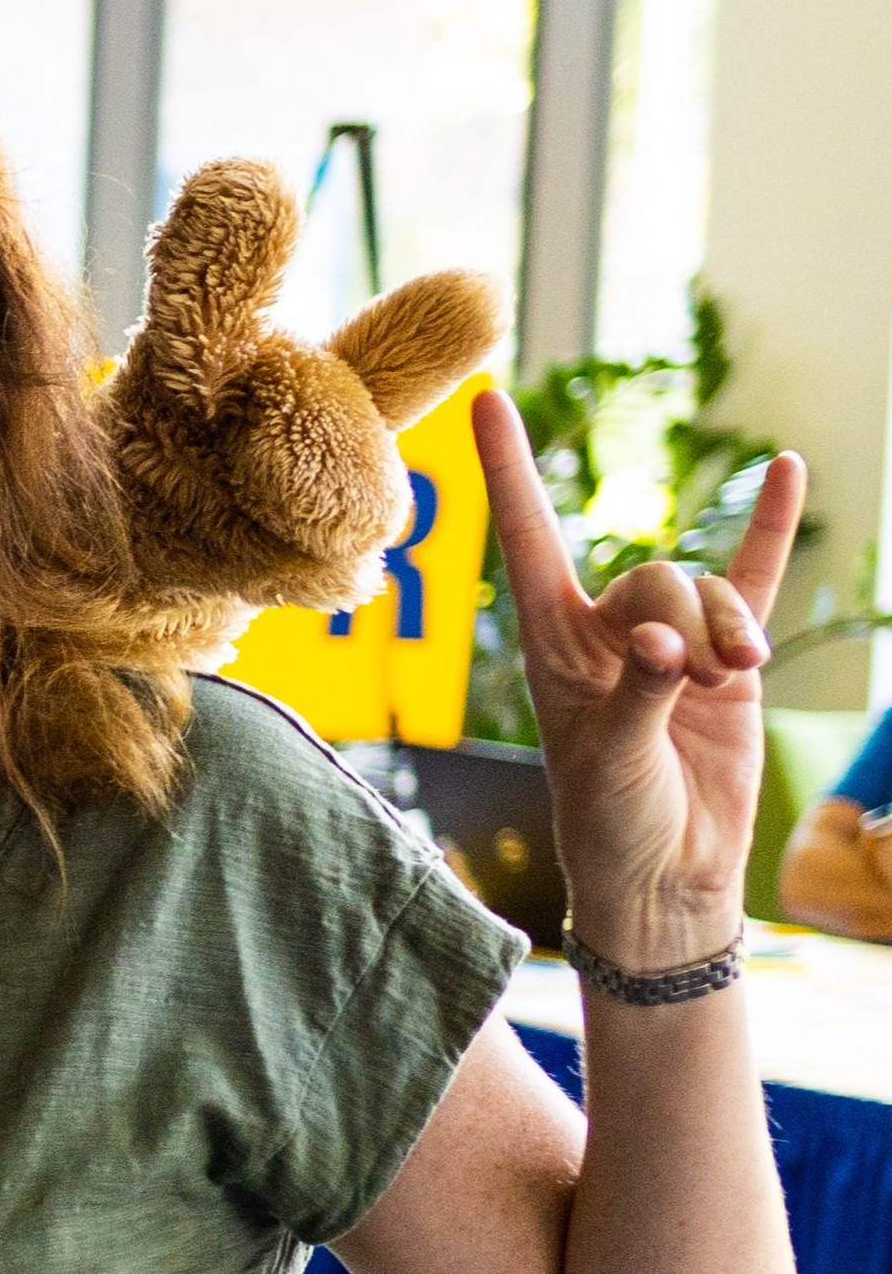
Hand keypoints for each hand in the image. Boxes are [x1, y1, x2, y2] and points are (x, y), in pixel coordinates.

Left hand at [486, 391, 800, 970]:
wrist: (668, 875)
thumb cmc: (613, 825)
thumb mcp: (607, 765)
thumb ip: (634, 697)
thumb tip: (661, 645)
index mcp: (552, 648)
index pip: (529, 540)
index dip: (510, 471)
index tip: (485, 399)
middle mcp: (606, 634)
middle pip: (652, 577)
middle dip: (682, 622)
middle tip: (695, 684)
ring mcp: (671, 643)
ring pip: (707, 594)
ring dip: (725, 633)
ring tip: (731, 686)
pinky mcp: (727, 662)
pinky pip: (752, 581)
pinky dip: (768, 530)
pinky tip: (788, 471)